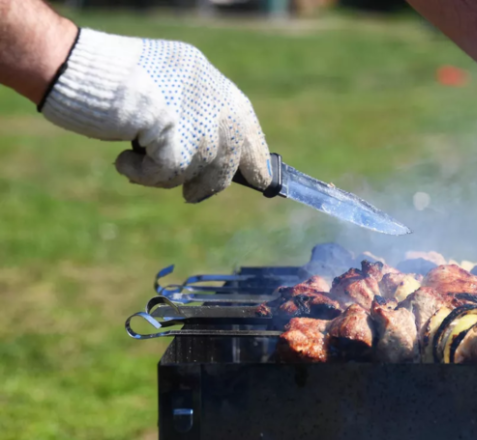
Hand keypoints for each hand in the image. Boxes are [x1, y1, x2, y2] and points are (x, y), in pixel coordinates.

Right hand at [39, 28, 270, 202]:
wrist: (75, 66)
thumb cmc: (111, 78)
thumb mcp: (167, 89)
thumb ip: (193, 114)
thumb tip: (217, 159)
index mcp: (210, 80)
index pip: (245, 123)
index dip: (254, 155)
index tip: (260, 178)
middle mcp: (212, 97)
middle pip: (232, 154)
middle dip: (214, 182)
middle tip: (192, 196)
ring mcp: (197, 117)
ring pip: (201, 170)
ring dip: (167, 177)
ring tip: (136, 161)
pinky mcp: (175, 137)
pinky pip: (168, 176)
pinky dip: (142, 175)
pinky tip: (123, 160)